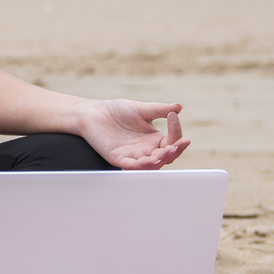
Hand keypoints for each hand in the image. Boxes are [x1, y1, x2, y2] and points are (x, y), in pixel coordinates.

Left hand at [74, 100, 188, 169]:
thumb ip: (159, 110)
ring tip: (167, 151)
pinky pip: (132, 166)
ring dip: (160, 160)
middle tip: (177, 144)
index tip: (173, 116)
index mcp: (155, 139)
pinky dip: (142, 165)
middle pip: (166, 157)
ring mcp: (133, 156)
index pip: (172, 142)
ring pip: (151, 165)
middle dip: (174, 151)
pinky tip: (150, 160)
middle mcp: (147, 150)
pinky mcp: (118, 159)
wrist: (94, 113)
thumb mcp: (142, 109)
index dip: (176, 132)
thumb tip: (179, 107)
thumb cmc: (118, 111)